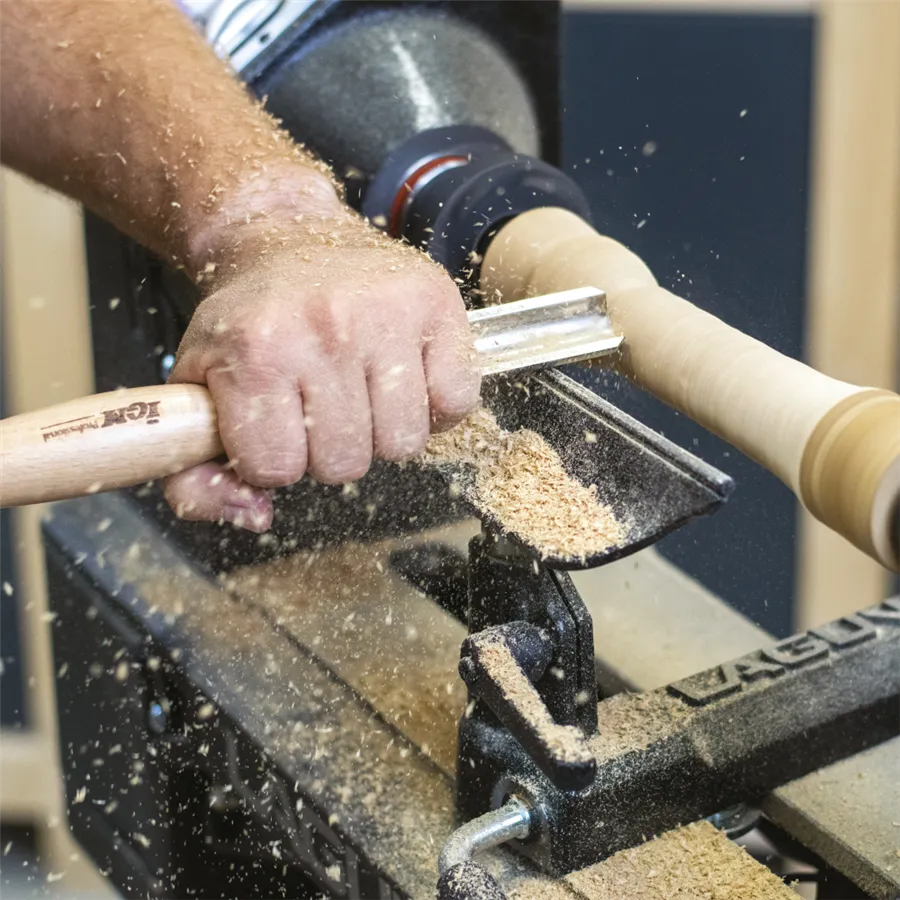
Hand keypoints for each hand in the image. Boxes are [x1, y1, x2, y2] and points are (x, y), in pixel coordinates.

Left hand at [163, 213, 479, 531]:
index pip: (278, 469)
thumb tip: (257, 518)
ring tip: (363, 391)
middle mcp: (325, 329)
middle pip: (346, 464)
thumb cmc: (248, 321)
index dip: (276, 458)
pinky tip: (405, 380)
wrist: (288, 236)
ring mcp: (388, 314)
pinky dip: (434, 406)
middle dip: (330, 448)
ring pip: (404, 443)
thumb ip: (194, 474)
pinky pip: (456, 402)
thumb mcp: (195, 389)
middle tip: (322, 406)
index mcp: (256, 352)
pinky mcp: (437, 303)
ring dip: (382, 432)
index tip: (276, 424)